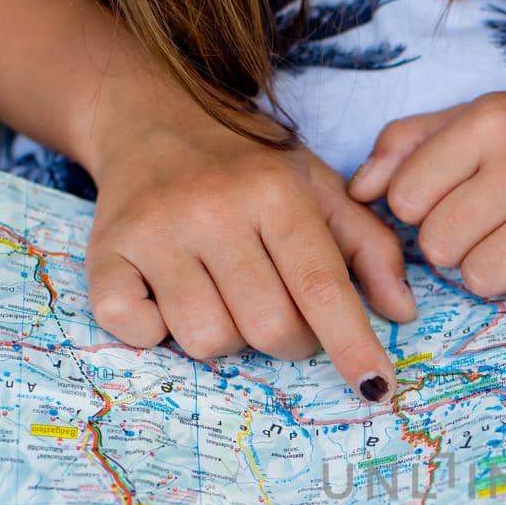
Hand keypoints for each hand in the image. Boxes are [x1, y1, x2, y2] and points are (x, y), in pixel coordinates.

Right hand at [85, 109, 413, 401]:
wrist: (149, 116)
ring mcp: (154, 233)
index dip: (352, 345)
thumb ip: (369, 248)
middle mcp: (212, 209)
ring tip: (223, 293)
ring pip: (208, 340)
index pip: (322, 287)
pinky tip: (168, 296)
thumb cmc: (248, 166)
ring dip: (226, 337)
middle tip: (281, 308)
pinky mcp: (104, 255)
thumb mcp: (319, 189)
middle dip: (289, 340)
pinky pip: (137, 333)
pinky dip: (156, 332)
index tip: (376, 387)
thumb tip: (402, 311)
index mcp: (275, 192)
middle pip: (269, 329)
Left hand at [347, 86, 505, 314]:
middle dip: (461, 248)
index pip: (407, 200)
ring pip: (484, 279)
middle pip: (440, 248)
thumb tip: (358, 191)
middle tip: (502, 228)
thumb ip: (413, 143)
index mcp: (492, 121)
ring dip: (501, 274)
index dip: (427, 213)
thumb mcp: (487, 116)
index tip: (462, 204)